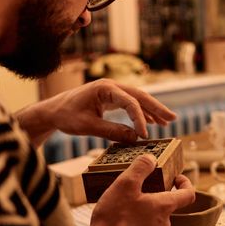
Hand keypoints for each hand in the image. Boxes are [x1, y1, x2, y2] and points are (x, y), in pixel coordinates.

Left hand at [16, 78, 176, 146]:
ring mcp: (112, 91)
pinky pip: (131, 104)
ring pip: (137, 99)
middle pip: (140, 95)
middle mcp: (111, 86)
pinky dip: (142, 113)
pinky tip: (152, 122)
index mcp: (105, 88)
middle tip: (173, 118)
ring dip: (152, 110)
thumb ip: (112, 131)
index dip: (139, 119)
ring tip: (167, 121)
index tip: (145, 136)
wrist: (52, 111)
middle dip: (157, 107)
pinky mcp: (111, 98)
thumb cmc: (66, 116)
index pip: (129, 102)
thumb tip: (135, 139)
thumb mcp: (88, 126)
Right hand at [88, 154, 194, 225]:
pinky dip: (135, 222)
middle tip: (140, 186)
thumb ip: (140, 168)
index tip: (176, 177)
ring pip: (153, 217)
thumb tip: (151, 159)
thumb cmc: (115, 219)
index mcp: (165, 207)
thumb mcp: (125, 185)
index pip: (188, 194)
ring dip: (144, 208)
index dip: (185, 183)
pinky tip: (118, 220)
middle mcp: (163, 223)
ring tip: (124, 202)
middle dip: (156, 194)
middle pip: (167, 204)